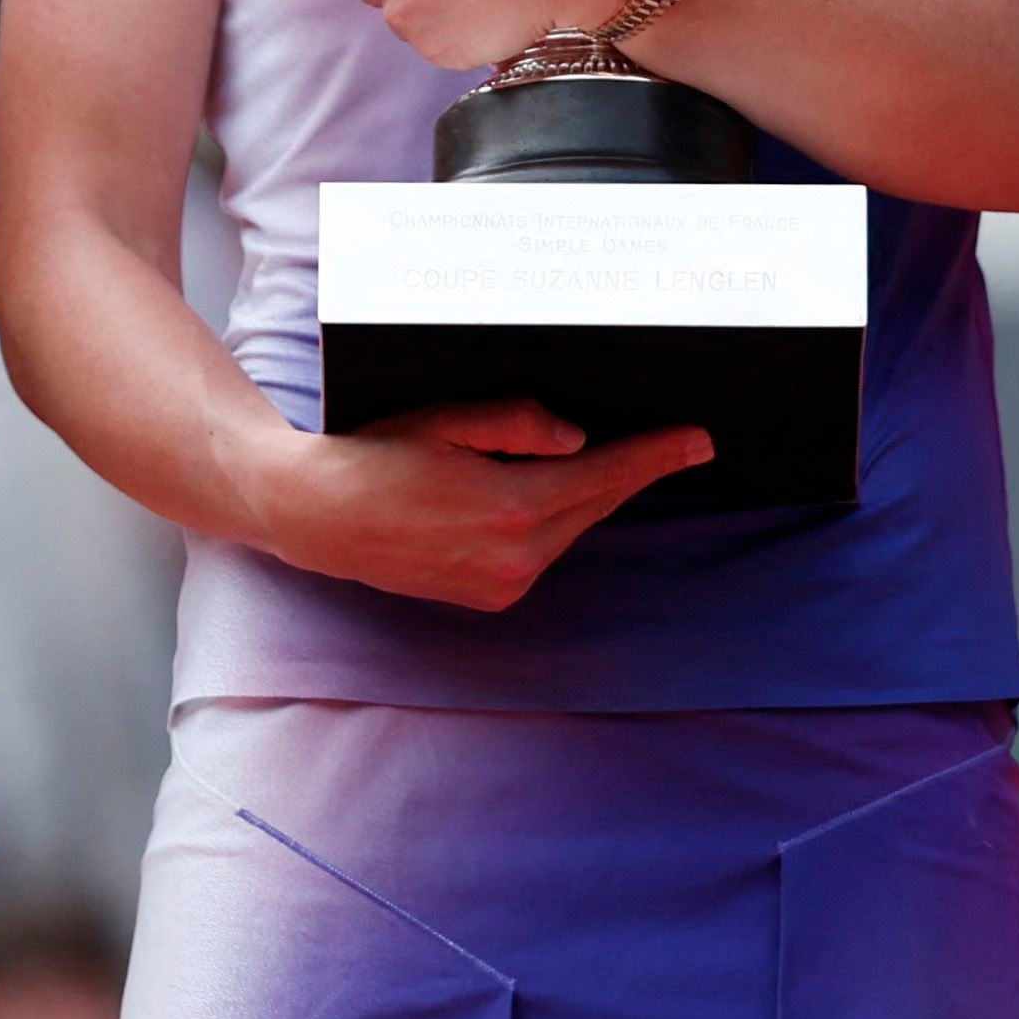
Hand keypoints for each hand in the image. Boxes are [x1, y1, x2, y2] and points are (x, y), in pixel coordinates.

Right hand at [238, 403, 712, 611]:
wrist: (319, 517)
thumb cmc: (376, 456)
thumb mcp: (446, 421)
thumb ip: (518, 425)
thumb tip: (579, 440)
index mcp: (510, 506)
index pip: (605, 474)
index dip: (656, 455)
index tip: (699, 441)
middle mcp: (516, 556)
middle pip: (596, 504)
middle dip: (633, 472)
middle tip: (677, 443)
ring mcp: (503, 584)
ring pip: (571, 529)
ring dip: (590, 496)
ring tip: (609, 461)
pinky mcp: (490, 597)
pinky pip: (543, 551)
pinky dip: (556, 521)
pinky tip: (551, 495)